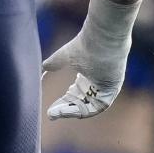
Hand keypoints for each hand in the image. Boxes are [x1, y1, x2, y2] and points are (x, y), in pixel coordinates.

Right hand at [42, 0, 139, 119]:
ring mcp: (106, 88)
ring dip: (71, 112)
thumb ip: (53, 63)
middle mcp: (98, 83)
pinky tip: (67, 111)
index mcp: (89, 76)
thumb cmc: (85, 43)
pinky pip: (97, 107)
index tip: (50, 111)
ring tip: (55, 113)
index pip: (75, 96)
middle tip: (50, 115)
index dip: (62, 104)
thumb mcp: (64, 57)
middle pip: (80, 103)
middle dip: (65, 110)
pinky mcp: (112, 90)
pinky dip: (82, 110)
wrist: (101, 37)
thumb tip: (41, 68)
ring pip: (88, 106)